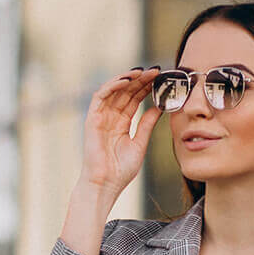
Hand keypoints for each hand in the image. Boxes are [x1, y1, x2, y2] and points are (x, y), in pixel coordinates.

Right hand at [78, 67, 163, 195]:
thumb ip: (148, 124)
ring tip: (143, 72)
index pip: (134, 100)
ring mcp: (101, 117)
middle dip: (140, 80)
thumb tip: (160, 107)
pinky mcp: (92, 118)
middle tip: (156, 70)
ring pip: (114, 91)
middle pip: (126, 92)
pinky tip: (126, 80)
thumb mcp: (140, 143)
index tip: (161, 79)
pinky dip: (112, 85)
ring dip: (128, 79)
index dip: (146, 88)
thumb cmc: (121, 171)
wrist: (106, 184)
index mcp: (121, 124)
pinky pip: (100, 96)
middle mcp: (110, 118)